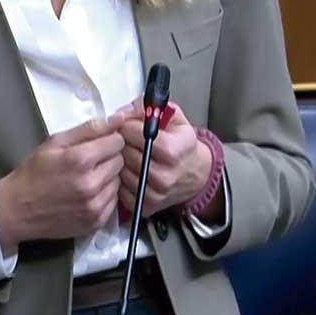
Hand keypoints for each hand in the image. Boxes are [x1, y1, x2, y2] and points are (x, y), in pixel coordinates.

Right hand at [0, 113, 127, 254]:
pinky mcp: (95, 222)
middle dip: (108, 158)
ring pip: (119, 182)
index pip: (117, 142)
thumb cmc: (33, 173)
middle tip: (89, 161)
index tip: (99, 143)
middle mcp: (90, 184)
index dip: (109, 139)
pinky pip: (114, 201)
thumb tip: (118, 118)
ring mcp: (94, 206)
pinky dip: (104, 195)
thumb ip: (89, 128)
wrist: (16, 210)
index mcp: (79, 160)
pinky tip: (86, 194)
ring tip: (86, 178)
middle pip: (120, 161)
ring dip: (108, 177)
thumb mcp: (55, 142)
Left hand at [114, 101, 213, 218]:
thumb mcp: (175, 118)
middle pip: (127, 153)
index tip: (127, 124)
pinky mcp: (145, 206)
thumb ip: (152, 108)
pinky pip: (121, 190)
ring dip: (120, 161)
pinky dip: (121, 179)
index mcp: (173, 151)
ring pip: (120, 172)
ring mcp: (154, 194)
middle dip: (122, 142)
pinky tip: (129, 171)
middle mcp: (164, 176)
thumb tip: (129, 108)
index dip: (128, 125)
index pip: (137, 134)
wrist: (195, 175)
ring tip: (128, 154)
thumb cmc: (183, 145)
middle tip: (125, 138)